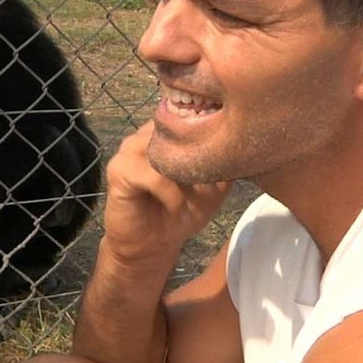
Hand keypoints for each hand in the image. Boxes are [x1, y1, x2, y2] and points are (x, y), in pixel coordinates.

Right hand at [101, 122, 231, 264]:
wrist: (150, 245)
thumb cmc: (181, 213)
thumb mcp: (214, 188)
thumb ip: (224, 163)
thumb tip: (244, 144)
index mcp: (165, 132)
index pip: (192, 116)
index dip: (211, 137)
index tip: (225, 161)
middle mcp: (144, 134)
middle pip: (181, 131)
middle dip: (200, 158)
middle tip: (209, 185)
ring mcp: (128, 149)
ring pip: (167, 150)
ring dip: (186, 176)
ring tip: (192, 196)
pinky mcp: (118, 171)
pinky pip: (154, 176)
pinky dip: (172, 195)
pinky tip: (175, 207)